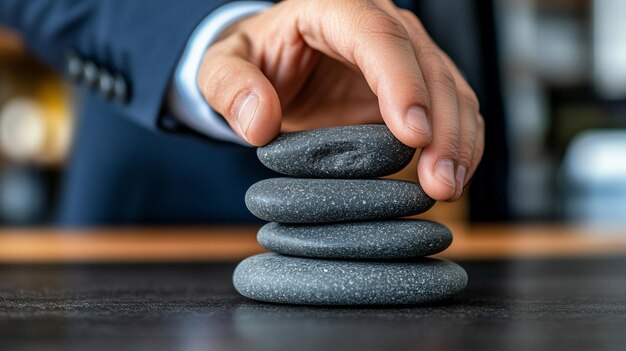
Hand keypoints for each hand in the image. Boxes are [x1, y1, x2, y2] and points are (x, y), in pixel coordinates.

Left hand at [198, 0, 483, 200]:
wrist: (275, 68)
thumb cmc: (252, 61)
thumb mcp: (221, 66)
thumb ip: (230, 87)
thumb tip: (259, 123)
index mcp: (333, 7)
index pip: (378, 36)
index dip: (401, 83)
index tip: (412, 135)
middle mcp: (379, 24)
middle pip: (427, 65)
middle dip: (441, 125)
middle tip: (438, 183)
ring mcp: (404, 56)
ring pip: (452, 89)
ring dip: (458, 140)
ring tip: (447, 188)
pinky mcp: (415, 88)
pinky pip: (452, 111)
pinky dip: (460, 144)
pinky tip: (454, 176)